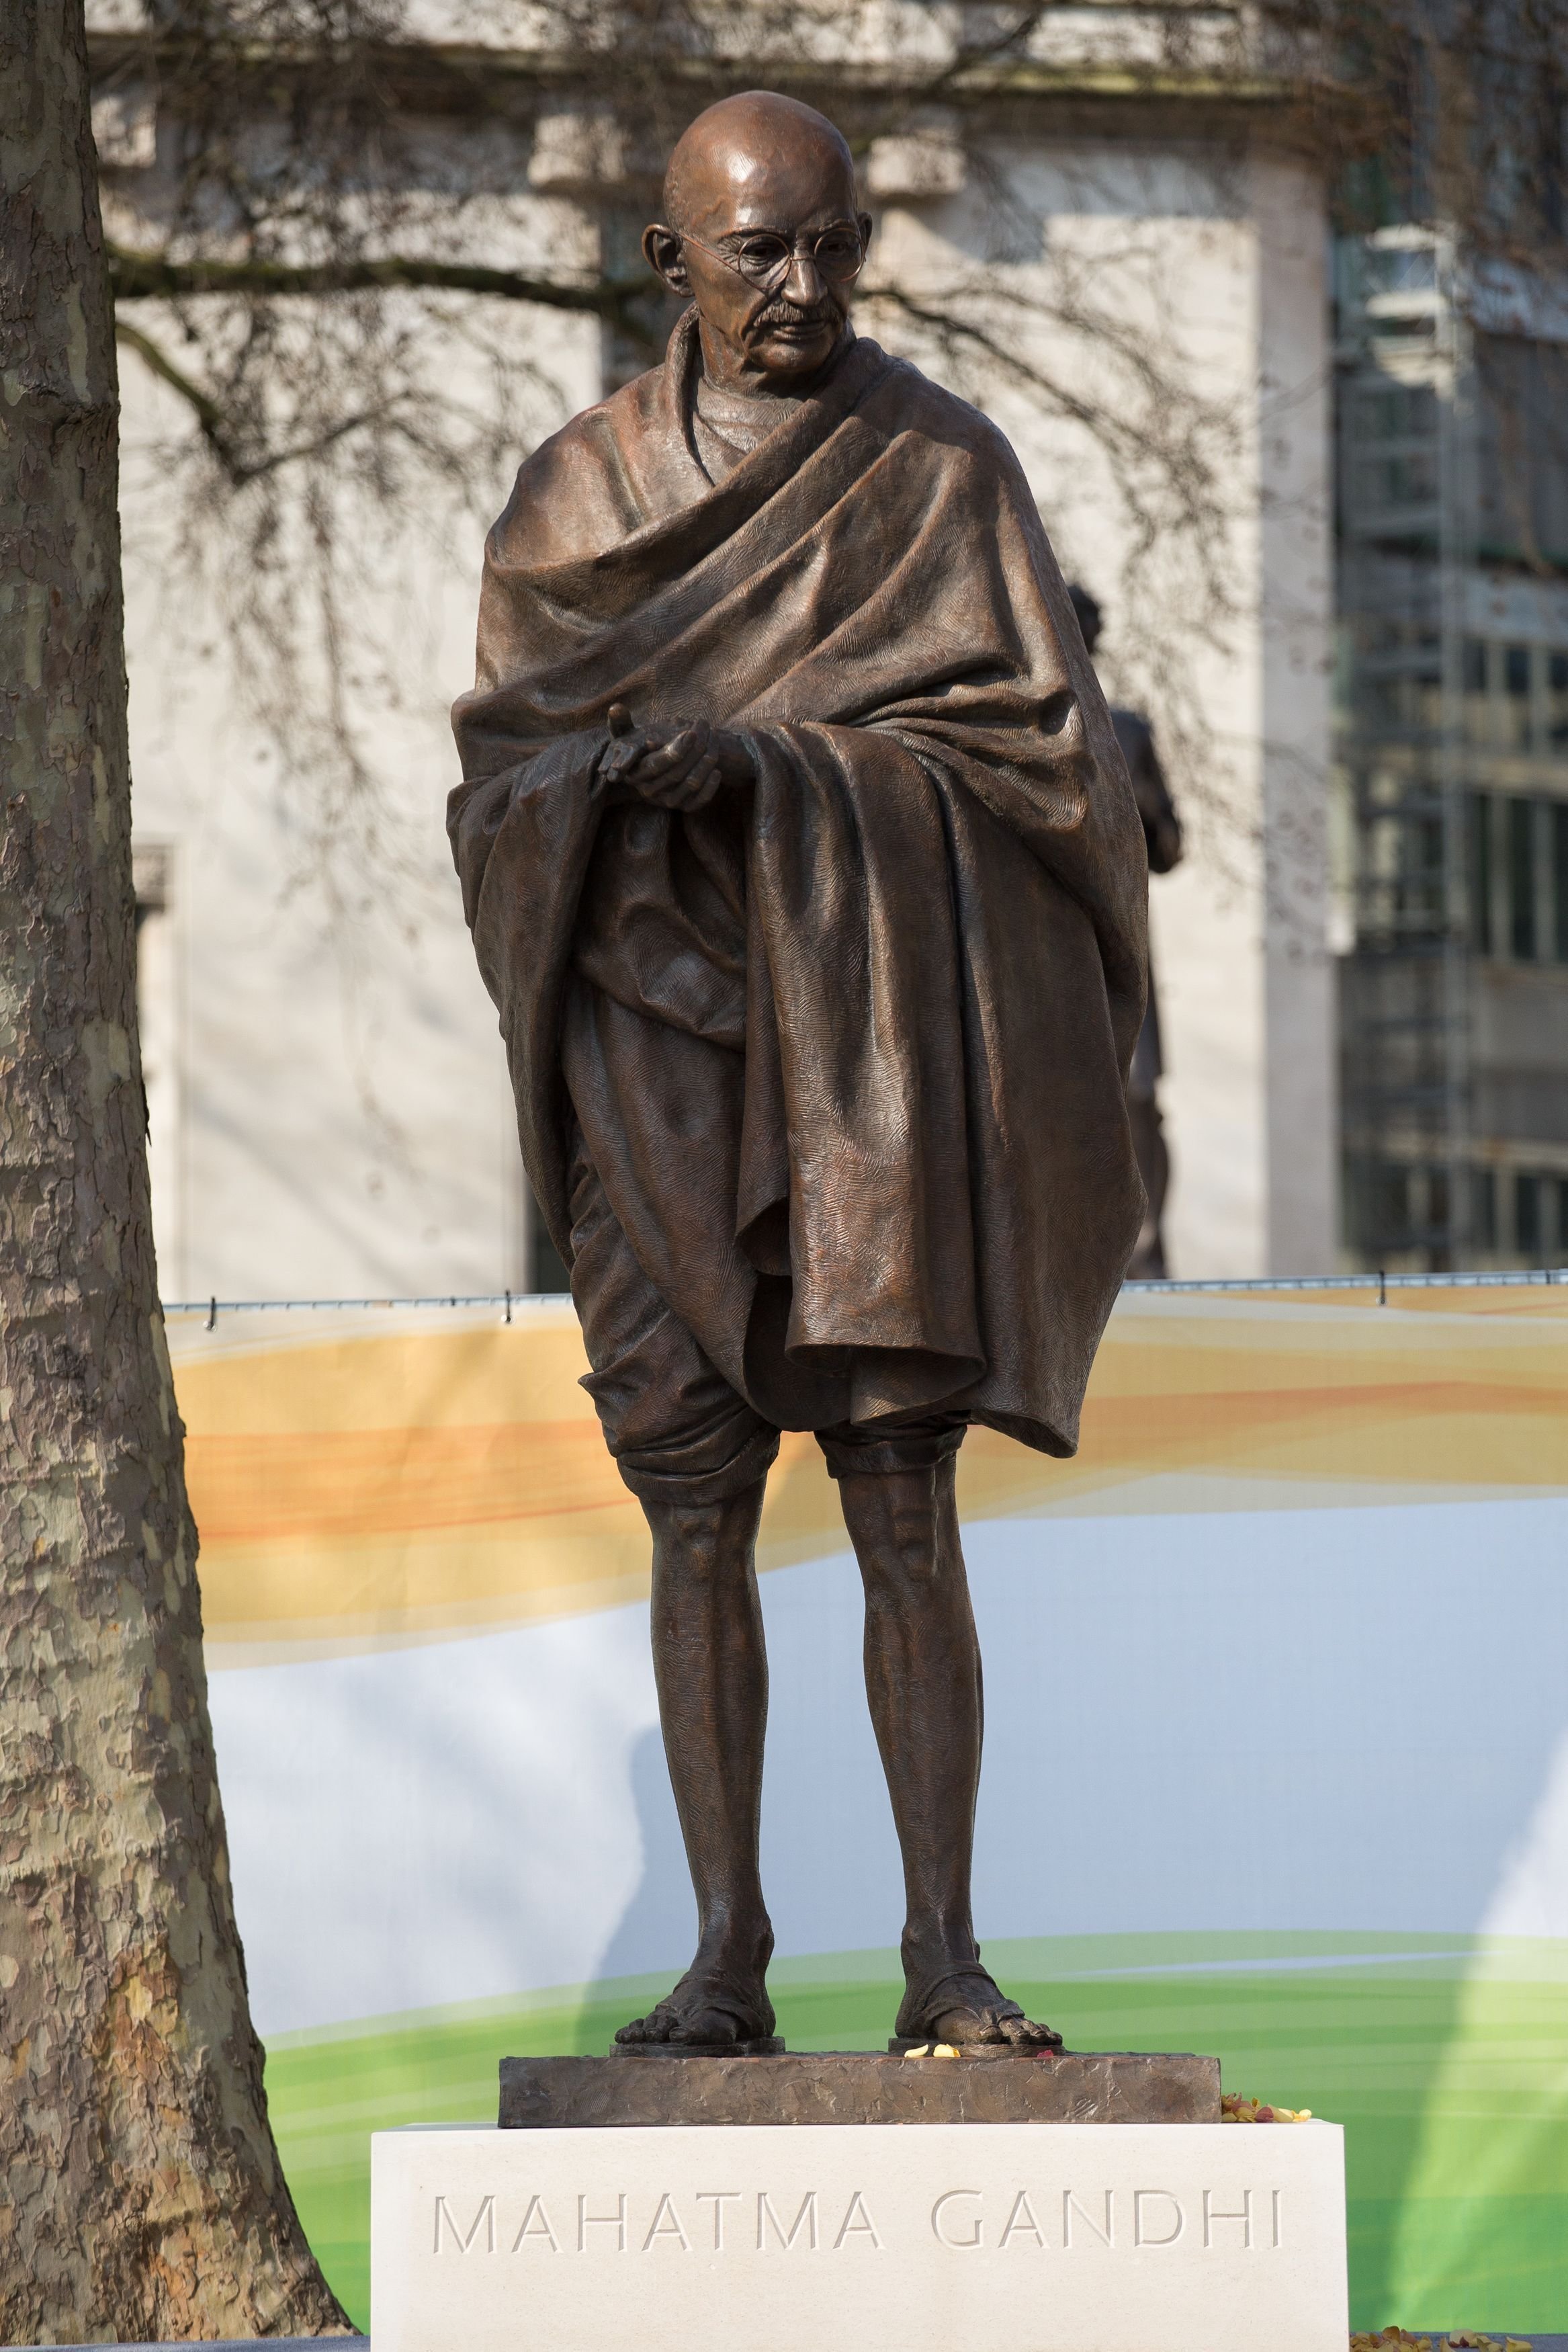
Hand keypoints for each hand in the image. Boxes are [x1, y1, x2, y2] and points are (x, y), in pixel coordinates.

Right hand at [597, 708, 754, 811]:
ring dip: (706, 762)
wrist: (654, 773)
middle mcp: (650, 791)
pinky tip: (717, 771)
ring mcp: (667, 801)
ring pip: (690, 784)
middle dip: (696, 749)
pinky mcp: (683, 808)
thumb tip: (615, 707)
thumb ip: (620, 722)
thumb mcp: (626, 736)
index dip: (675, 749)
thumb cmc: (640, 747)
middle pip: (677, 772)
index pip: (657, 764)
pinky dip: (710, 787)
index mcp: (636, 774)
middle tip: (707, 728)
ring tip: (714, 741)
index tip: (691, 732)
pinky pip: (699, 802)